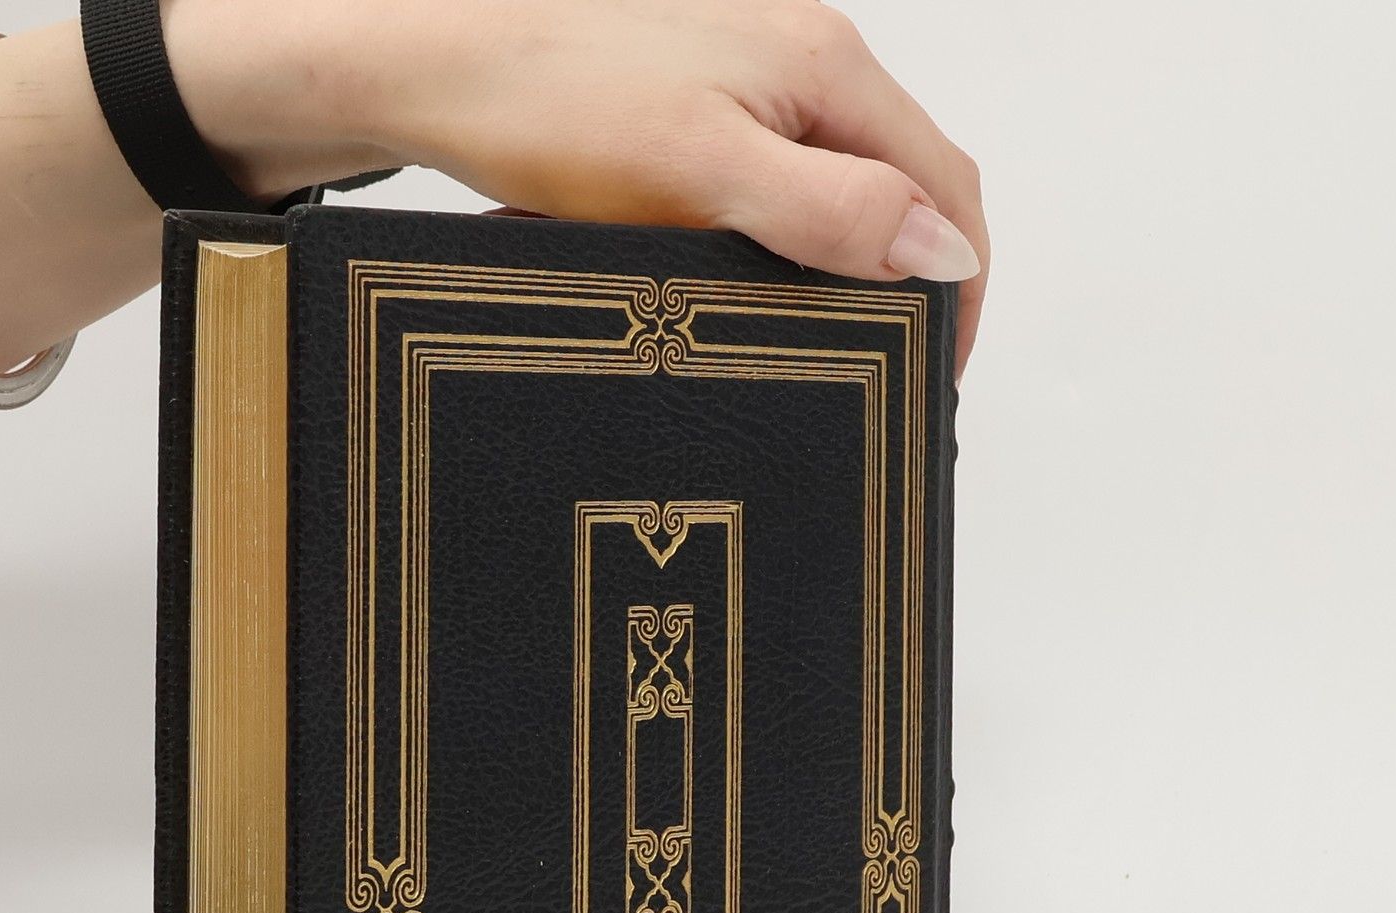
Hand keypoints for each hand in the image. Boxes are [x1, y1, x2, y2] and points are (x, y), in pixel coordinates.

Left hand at [168, 0, 988, 373]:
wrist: (436, 66)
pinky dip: (780, 241)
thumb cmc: (552, 102)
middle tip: (889, 370)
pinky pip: (774, 182)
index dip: (959, 284)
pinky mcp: (696, 107)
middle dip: (910, 278)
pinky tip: (750, 282)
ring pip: (840, 185)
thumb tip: (941, 253)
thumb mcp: (706, 173)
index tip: (935, 370)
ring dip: (847, 263)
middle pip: (903, 182)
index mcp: (827, 68)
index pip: (947, 183)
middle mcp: (802, 60)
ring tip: (832, 339)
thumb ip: (831, 212)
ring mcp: (749, 80)